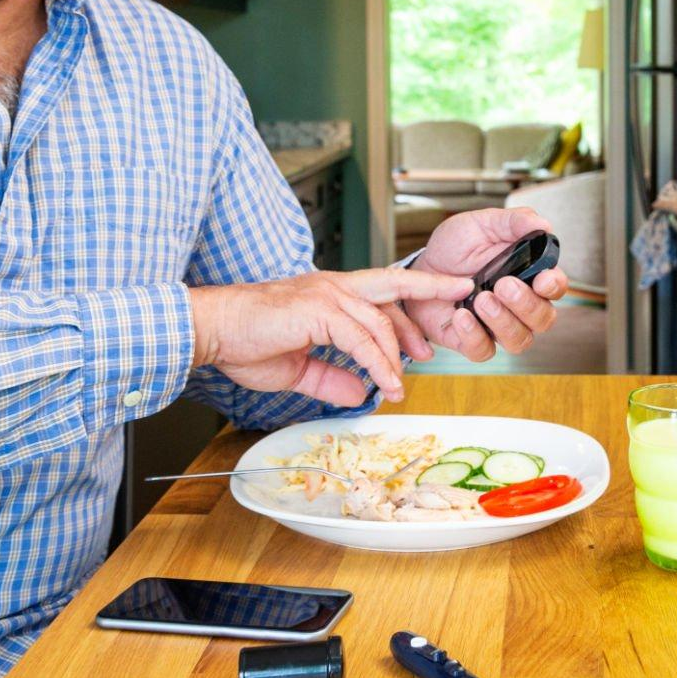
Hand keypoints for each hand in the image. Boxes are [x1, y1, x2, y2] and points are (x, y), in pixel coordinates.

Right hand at [187, 266, 472, 406]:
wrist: (214, 331)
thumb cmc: (246, 343)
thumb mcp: (300, 368)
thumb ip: (332, 378)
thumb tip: (360, 395)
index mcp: (329, 294)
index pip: (380, 294)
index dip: (407, 313)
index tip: (425, 339)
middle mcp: (332, 287)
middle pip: (394, 281)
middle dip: (431, 285)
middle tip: (462, 292)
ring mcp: (326, 294)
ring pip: (380, 319)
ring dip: (398, 354)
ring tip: (405, 383)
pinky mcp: (318, 309)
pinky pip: (360, 339)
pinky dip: (378, 363)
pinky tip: (387, 384)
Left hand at [409, 207, 570, 360]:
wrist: (420, 268)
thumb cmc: (455, 247)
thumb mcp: (481, 224)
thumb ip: (513, 222)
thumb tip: (543, 224)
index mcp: (527, 274)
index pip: (555, 287)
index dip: (554, 286)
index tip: (542, 279)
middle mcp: (518, 305)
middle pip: (544, 319)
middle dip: (527, 304)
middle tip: (503, 285)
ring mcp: (497, 325)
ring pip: (520, 340)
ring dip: (504, 322)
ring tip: (482, 299)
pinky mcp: (472, 341)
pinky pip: (483, 351)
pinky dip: (474, 336)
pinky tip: (461, 315)